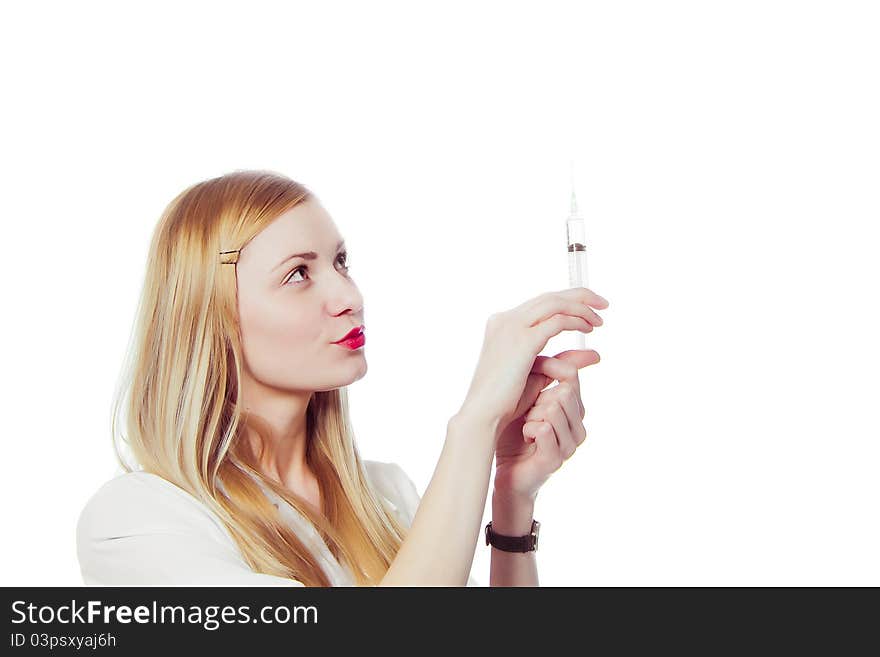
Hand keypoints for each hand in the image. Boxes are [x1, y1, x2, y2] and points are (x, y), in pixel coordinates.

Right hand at [457, 288, 607, 440]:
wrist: (483, 414)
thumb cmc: (506, 401)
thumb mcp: (541, 374)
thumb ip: (565, 359)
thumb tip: (595, 354)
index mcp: (502, 324)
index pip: (539, 303)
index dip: (567, 300)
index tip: (589, 307)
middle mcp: (505, 320)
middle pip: (549, 297)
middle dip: (579, 296)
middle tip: (602, 303)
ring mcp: (512, 327)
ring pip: (554, 303)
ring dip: (581, 307)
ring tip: (599, 318)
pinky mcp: (523, 340)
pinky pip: (557, 321)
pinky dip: (576, 321)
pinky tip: (588, 329)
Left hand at [493, 351, 596, 499]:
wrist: (503, 469)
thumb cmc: (513, 430)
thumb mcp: (531, 395)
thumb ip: (548, 373)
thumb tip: (560, 344)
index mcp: (577, 411)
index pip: (571, 377)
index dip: (546, 374)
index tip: (529, 387)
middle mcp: (579, 428)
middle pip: (564, 391)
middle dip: (537, 399)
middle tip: (528, 416)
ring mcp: (570, 445)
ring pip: (553, 408)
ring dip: (531, 415)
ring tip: (527, 428)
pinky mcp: (556, 458)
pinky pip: (542, 428)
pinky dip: (527, 429)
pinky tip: (526, 440)